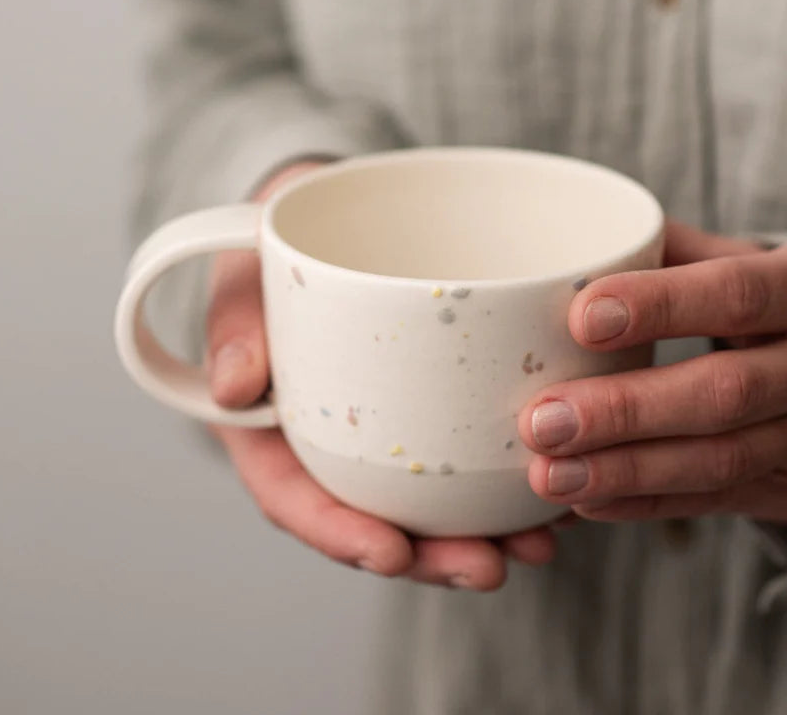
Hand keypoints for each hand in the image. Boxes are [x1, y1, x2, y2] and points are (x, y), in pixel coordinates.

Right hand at [206, 160, 555, 589]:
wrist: (329, 219)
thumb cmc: (277, 242)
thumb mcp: (243, 264)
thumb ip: (234, 318)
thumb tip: (232, 387)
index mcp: (268, 427)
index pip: (294, 498)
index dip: (338, 534)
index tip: (391, 553)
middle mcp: (326, 445)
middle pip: (372, 522)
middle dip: (430, 557)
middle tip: (489, 566)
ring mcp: (381, 436)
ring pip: (427, 507)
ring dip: (479, 535)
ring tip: (538, 543)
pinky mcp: (431, 412)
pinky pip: (465, 461)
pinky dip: (506, 484)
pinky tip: (555, 493)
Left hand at [521, 222, 786, 526]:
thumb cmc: (785, 307)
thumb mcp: (757, 265)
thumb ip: (675, 253)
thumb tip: (577, 247)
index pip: (738, 294)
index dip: (660, 306)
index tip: (581, 318)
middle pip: (724, 392)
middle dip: (625, 409)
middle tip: (541, 420)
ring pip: (717, 460)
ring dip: (625, 470)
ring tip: (548, 473)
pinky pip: (713, 501)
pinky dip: (643, 503)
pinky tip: (584, 502)